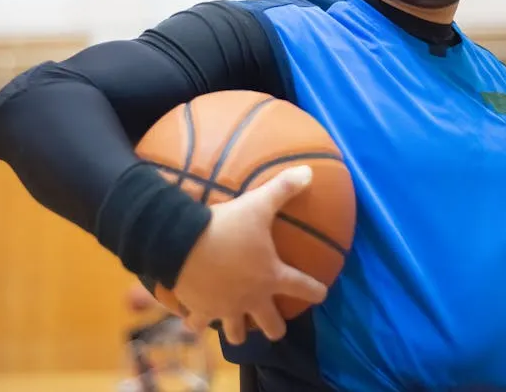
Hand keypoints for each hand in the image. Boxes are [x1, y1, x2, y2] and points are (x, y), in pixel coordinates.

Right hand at [172, 165, 327, 344]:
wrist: (183, 243)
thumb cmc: (227, 226)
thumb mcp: (258, 204)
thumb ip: (284, 188)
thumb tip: (309, 171)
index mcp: (271, 276)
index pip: (303, 287)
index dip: (316, 291)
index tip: (322, 294)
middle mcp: (252, 299)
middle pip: (272, 326)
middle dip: (275, 328)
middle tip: (275, 325)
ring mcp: (226, 308)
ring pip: (236, 334)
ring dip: (238, 332)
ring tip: (237, 328)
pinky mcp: (201, 310)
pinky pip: (198, 324)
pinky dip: (196, 324)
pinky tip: (194, 320)